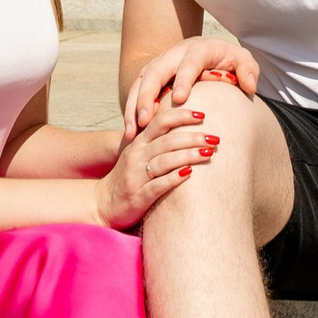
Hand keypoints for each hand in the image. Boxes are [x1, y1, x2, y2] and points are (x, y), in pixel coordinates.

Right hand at [96, 105, 213, 229]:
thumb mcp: (138, 152)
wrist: (102, 203)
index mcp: (139, 142)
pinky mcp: (138, 196)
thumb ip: (156, 138)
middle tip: (215, 137)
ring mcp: (136, 176)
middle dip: (193, 137)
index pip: (161, 122)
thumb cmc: (128, 175)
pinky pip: (157, 185)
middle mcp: (137, 155)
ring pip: (164, 161)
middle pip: (167, 140)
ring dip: (188, 156)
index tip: (203, 114)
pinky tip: (189, 174)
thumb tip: (183, 120)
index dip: (181, 115)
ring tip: (208, 153)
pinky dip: (173, 179)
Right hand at [124, 32, 260, 137]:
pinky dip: (131, 109)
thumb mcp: (242, 60)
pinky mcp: (150, 75)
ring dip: (134, 106)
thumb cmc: (227, 59)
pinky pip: (136, 90)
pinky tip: (131, 131)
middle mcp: (173, 55)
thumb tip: (249, 85)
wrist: (207, 49)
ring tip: (133, 131)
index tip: (180, 98)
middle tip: (146, 120)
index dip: (183, 79)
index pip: (189, 63)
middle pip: (155, 72)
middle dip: (148, 95)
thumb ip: (248, 70)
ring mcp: (159, 64)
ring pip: (140, 82)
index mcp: (198, 50)